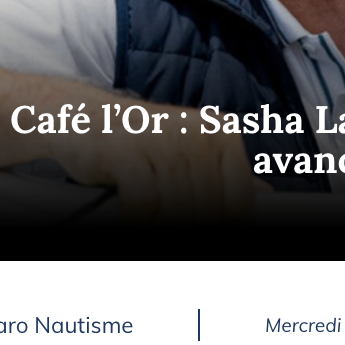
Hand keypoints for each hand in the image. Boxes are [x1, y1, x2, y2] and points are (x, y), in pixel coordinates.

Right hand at [61, 121, 257, 221]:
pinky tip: (133, 210)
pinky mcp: (128, 150)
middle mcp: (198, 133)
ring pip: (178, 207)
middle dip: (189, 222)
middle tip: (165, 218)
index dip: (223, 222)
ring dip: (162, 219)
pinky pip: (145, 202)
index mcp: (221, 135)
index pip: (238, 201)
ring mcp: (164, 139)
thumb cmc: (139, 142)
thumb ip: (224, 174)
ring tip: (149, 215)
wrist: (81, 117)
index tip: (206, 227)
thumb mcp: (188, 153)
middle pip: (209, 208)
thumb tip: (264, 195)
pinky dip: (139, 215)